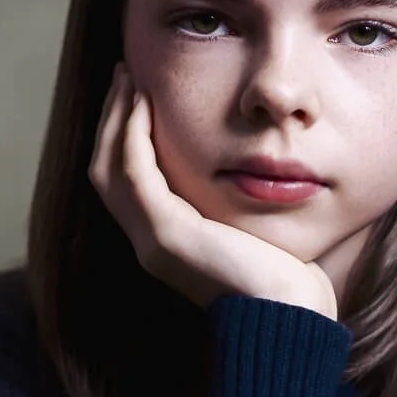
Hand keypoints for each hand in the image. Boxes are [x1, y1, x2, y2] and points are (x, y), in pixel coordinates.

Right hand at [89, 63, 338, 319]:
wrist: (290, 319)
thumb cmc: (288, 281)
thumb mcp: (256, 231)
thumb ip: (242, 203)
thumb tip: (260, 170)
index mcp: (167, 243)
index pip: (127, 182)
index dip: (124, 137)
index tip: (139, 96)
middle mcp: (149, 243)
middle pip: (106, 170)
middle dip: (112, 121)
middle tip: (125, 76)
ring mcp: (152, 242)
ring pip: (110, 167)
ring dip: (117, 119)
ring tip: (129, 79)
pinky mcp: (166, 236)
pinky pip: (135, 173)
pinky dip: (133, 135)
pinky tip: (144, 103)